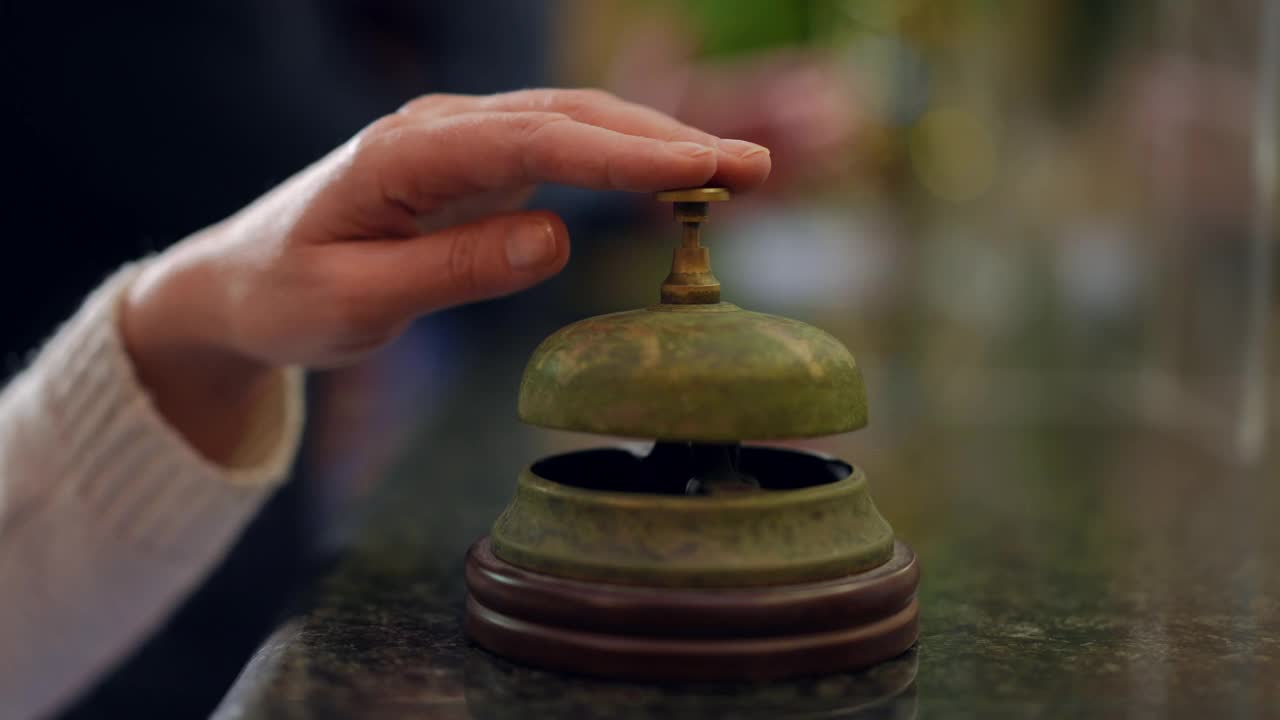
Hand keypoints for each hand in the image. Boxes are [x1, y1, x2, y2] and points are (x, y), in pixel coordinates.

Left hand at [120, 89, 770, 462]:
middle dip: (666, 139)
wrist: (238, 283)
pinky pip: (555, 147)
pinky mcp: (468, 163)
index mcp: (406, 154)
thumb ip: (451, 272)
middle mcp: (438, 129)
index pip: (536, 142)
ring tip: (733, 169)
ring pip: (570, 123)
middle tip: (755, 167)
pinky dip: (618, 158)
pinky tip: (665, 173)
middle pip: (568, 118)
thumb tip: (554, 239)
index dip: (625, 158)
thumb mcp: (354, 302)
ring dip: (653, 142)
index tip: (704, 171)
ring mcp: (455, 139)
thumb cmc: (286, 297)